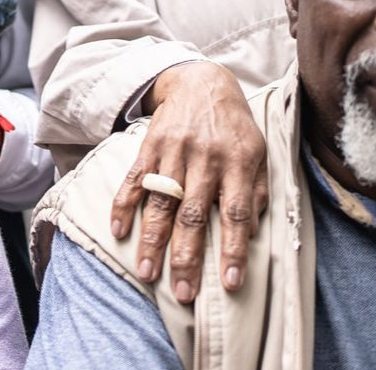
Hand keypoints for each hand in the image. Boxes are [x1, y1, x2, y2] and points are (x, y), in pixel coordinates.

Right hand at [110, 62, 267, 303]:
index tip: (230, 284)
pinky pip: (134, 179)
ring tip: (146, 273)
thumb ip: (256, 193)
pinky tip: (117, 230)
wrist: (202, 83)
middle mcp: (204, 159)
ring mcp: (173, 152)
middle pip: (193, 214)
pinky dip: (123, 205)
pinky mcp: (150, 145)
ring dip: (152, 240)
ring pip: (161, 202)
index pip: (235, 213)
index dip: (232, 250)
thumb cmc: (235, 128)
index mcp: (237, 163)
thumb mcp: (258, 155)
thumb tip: (249, 234)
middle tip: (182, 293)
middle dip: (186, 256)